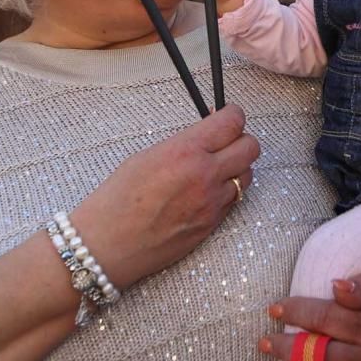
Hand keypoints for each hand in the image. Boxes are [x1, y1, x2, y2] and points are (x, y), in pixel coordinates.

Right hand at [71, 105, 259, 289]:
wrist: (109, 244)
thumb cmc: (118, 199)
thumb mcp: (147, 156)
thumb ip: (184, 143)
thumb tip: (207, 133)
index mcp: (185, 151)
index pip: (232, 122)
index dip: (233, 115)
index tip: (228, 116)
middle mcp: (205, 175)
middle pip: (251, 147)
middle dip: (241, 139)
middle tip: (226, 141)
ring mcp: (212, 202)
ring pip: (247, 175)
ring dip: (236, 168)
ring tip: (214, 169)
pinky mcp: (213, 224)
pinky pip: (233, 200)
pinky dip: (226, 192)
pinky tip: (205, 192)